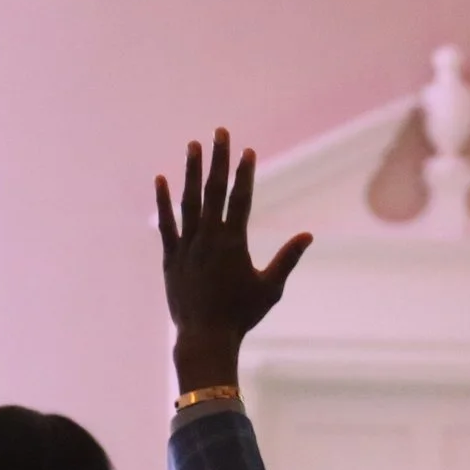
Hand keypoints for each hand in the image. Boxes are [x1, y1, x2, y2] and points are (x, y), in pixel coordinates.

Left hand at [157, 129, 311, 387]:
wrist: (205, 337)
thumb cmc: (242, 315)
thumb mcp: (271, 287)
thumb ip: (288, 258)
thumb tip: (308, 235)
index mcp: (234, 242)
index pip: (240, 198)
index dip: (245, 173)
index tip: (248, 150)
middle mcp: (209, 238)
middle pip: (214, 190)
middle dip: (219, 159)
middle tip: (220, 132)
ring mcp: (188, 245)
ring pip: (188, 201)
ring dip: (191, 171)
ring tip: (193, 145)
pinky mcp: (171, 257)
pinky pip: (166, 223)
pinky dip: (163, 201)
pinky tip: (161, 179)